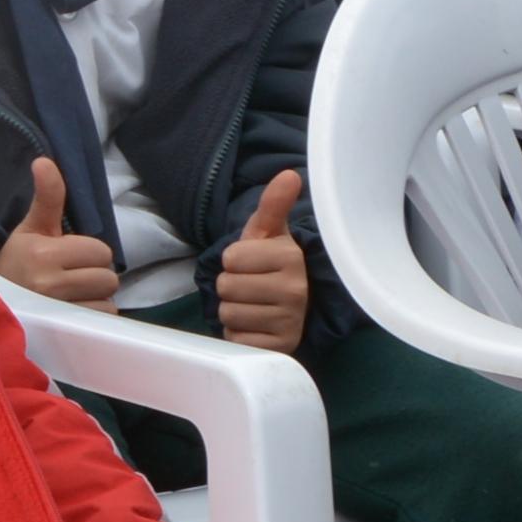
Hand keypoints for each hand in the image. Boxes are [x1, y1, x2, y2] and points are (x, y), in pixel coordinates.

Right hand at [0, 156, 123, 307]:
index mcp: (43, 254)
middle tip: (70, 275)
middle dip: (93, 275)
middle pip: (107, 278)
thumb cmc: (15, 259)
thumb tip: (44, 161)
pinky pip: (99, 321)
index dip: (89, 252)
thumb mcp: (31, 227)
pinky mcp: (60, 332)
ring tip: (71, 294)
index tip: (67, 256)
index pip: (100, 252)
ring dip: (94, 298)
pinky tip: (72, 311)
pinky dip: (91, 316)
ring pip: (106, 302)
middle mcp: (49, 285)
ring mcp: (55, 313)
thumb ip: (48, 197)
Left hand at [212, 172, 314, 352]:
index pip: (230, 258)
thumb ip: (273, 204)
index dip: (233, 260)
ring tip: (253, 305)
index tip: (252, 263)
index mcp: (291, 257)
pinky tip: (256, 325)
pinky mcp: (281, 348)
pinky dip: (239, 334)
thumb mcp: (269, 233)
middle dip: (230, 286)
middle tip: (251, 286)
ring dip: (233, 310)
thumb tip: (289, 173)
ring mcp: (290, 321)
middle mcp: (295, 290)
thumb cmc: (271, 263)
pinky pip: (237, 339)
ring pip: (228, 314)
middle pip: (226, 287)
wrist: (290, 304)